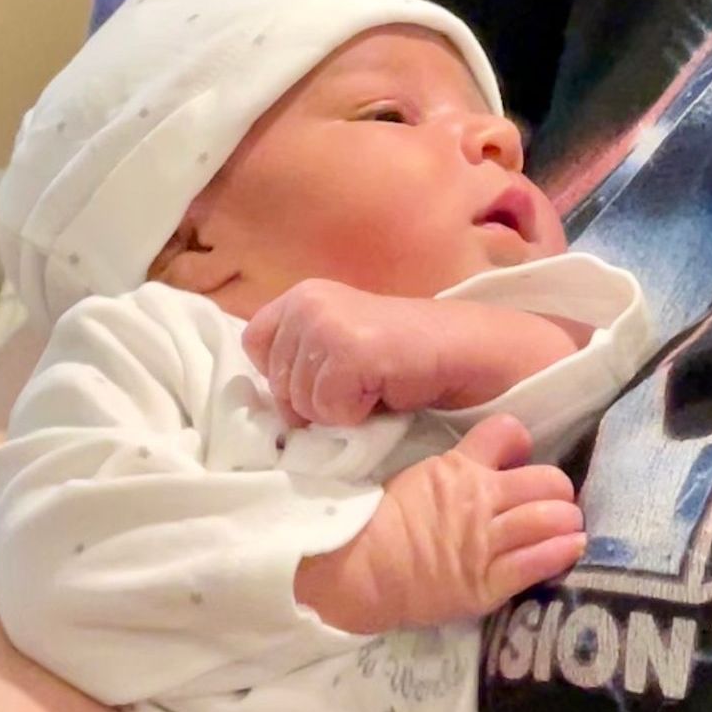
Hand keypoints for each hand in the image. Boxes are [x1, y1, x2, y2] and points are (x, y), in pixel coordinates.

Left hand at [244, 278, 456, 424]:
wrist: (457, 350)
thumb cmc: (398, 358)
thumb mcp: (333, 346)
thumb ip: (296, 360)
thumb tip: (266, 409)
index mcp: (301, 295)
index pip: (254, 344)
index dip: (284, 375)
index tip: (325, 374)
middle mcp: (308, 301)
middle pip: (276, 384)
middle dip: (314, 400)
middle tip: (359, 382)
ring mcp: (327, 324)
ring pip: (301, 404)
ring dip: (338, 410)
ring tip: (372, 385)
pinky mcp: (349, 350)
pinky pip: (329, 411)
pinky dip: (357, 415)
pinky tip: (382, 391)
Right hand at [294, 413, 583, 631]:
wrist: (359, 569)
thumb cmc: (383, 522)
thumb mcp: (420, 476)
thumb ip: (458, 469)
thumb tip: (485, 463)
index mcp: (460, 468)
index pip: (509, 432)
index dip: (521, 444)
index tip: (521, 459)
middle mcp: (481, 499)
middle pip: (546, 480)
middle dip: (557, 489)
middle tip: (555, 502)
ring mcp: (486, 542)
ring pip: (550, 519)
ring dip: (567, 521)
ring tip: (569, 526)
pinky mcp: (486, 583)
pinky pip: (537, 563)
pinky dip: (561, 552)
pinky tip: (573, 548)